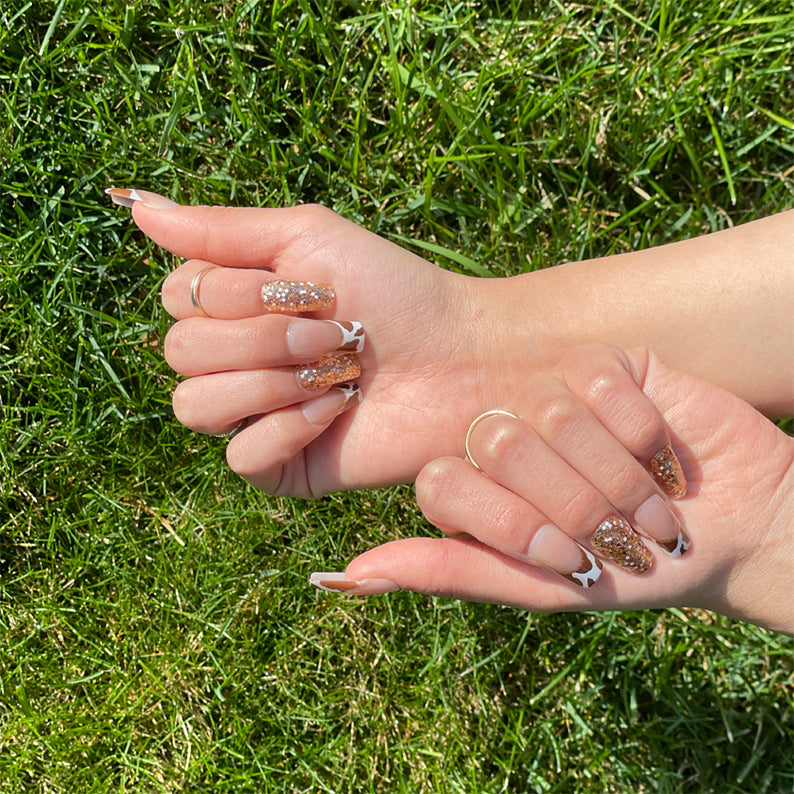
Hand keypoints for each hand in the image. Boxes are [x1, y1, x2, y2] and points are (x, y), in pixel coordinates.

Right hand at [115, 189, 547, 496]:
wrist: (462, 358)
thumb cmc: (394, 291)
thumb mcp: (308, 237)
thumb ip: (219, 229)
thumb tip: (133, 204)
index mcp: (235, 308)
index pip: (176, 302)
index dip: (232, 295)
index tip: (305, 290)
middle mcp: (236, 362)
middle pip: (179, 354)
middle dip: (261, 338)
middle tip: (331, 333)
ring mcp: (255, 415)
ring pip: (193, 407)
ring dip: (269, 382)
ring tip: (334, 371)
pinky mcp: (283, 466)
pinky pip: (240, 457)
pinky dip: (288, 428)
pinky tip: (338, 411)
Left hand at [314, 345, 793, 635]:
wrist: (735, 529)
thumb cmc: (631, 573)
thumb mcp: (539, 585)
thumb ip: (444, 571)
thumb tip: (339, 579)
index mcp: (472, 480)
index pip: (440, 482)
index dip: (507, 524)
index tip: (566, 556)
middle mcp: (501, 429)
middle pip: (496, 443)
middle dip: (571, 504)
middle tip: (613, 529)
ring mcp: (551, 390)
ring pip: (550, 413)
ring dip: (615, 479)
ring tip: (645, 502)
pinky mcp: (606, 363)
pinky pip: (604, 386)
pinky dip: (642, 436)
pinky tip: (658, 456)